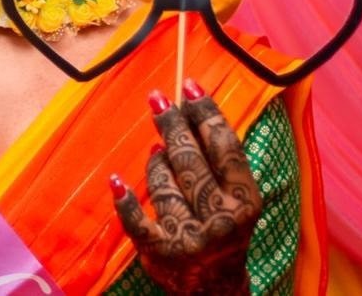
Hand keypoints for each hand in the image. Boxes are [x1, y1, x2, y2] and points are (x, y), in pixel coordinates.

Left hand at [110, 79, 262, 294]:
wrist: (215, 288)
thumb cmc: (223, 228)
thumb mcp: (233, 197)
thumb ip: (216, 159)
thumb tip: (186, 106)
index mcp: (245, 202)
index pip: (225, 149)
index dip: (206, 114)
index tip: (189, 86)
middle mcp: (221, 220)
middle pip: (191, 160)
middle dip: (172, 125)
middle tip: (158, 99)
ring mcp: (190, 238)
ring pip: (162, 182)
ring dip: (155, 164)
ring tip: (157, 152)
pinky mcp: (161, 253)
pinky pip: (137, 220)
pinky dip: (125, 201)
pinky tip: (116, 182)